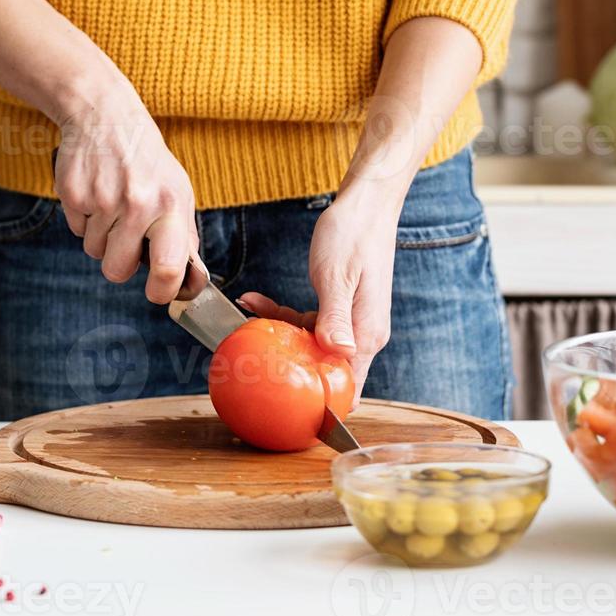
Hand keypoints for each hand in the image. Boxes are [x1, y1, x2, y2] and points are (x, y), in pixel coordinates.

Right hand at [55, 97, 198, 304]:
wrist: (106, 117)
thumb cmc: (147, 162)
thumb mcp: (178, 191)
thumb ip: (183, 237)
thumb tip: (189, 282)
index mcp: (171, 206)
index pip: (168, 267)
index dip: (162, 291)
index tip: (158, 293)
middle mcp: (137, 204)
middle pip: (117, 271)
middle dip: (119, 264)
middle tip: (125, 241)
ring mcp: (102, 200)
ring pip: (94, 252)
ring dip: (101, 238)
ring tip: (112, 205)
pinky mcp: (74, 195)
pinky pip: (77, 232)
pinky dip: (85, 220)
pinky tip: (96, 194)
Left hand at [239, 180, 400, 401]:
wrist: (367, 204)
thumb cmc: (354, 235)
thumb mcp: (336, 276)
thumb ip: (335, 317)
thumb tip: (337, 353)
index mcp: (366, 334)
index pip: (350, 388)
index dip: (323, 407)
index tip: (287, 411)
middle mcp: (362, 334)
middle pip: (325, 371)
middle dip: (291, 369)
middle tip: (253, 362)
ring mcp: (352, 322)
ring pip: (312, 346)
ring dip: (280, 336)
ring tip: (248, 315)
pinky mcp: (341, 308)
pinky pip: (311, 323)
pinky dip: (285, 315)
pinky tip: (257, 301)